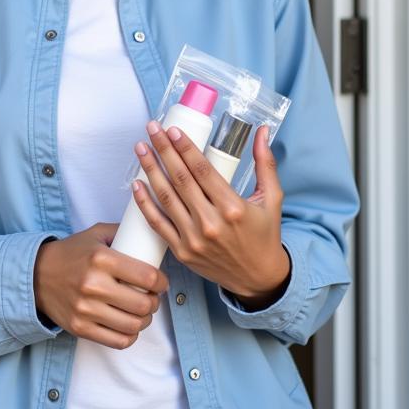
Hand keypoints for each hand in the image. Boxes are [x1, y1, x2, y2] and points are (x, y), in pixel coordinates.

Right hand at [33, 223, 169, 348]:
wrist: (36, 275)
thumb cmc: (71, 253)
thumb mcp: (95, 234)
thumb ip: (122, 232)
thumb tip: (148, 235)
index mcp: (101, 258)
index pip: (146, 276)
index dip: (162, 282)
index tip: (161, 282)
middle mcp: (93, 285)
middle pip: (142, 304)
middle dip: (155, 302)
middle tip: (153, 297)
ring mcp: (86, 309)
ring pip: (132, 325)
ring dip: (145, 320)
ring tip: (143, 312)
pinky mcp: (80, 328)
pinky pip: (117, 341)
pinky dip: (129, 336)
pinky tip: (130, 326)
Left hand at [130, 122, 289, 308]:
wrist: (258, 279)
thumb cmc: (264, 236)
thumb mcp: (272, 199)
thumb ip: (265, 163)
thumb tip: (262, 131)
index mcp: (233, 207)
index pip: (202, 170)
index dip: (185, 148)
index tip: (172, 130)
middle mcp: (211, 223)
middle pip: (180, 179)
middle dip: (164, 150)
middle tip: (152, 129)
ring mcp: (193, 239)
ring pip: (166, 198)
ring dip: (150, 170)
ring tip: (141, 149)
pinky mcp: (182, 252)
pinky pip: (158, 224)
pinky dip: (144, 204)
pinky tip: (136, 185)